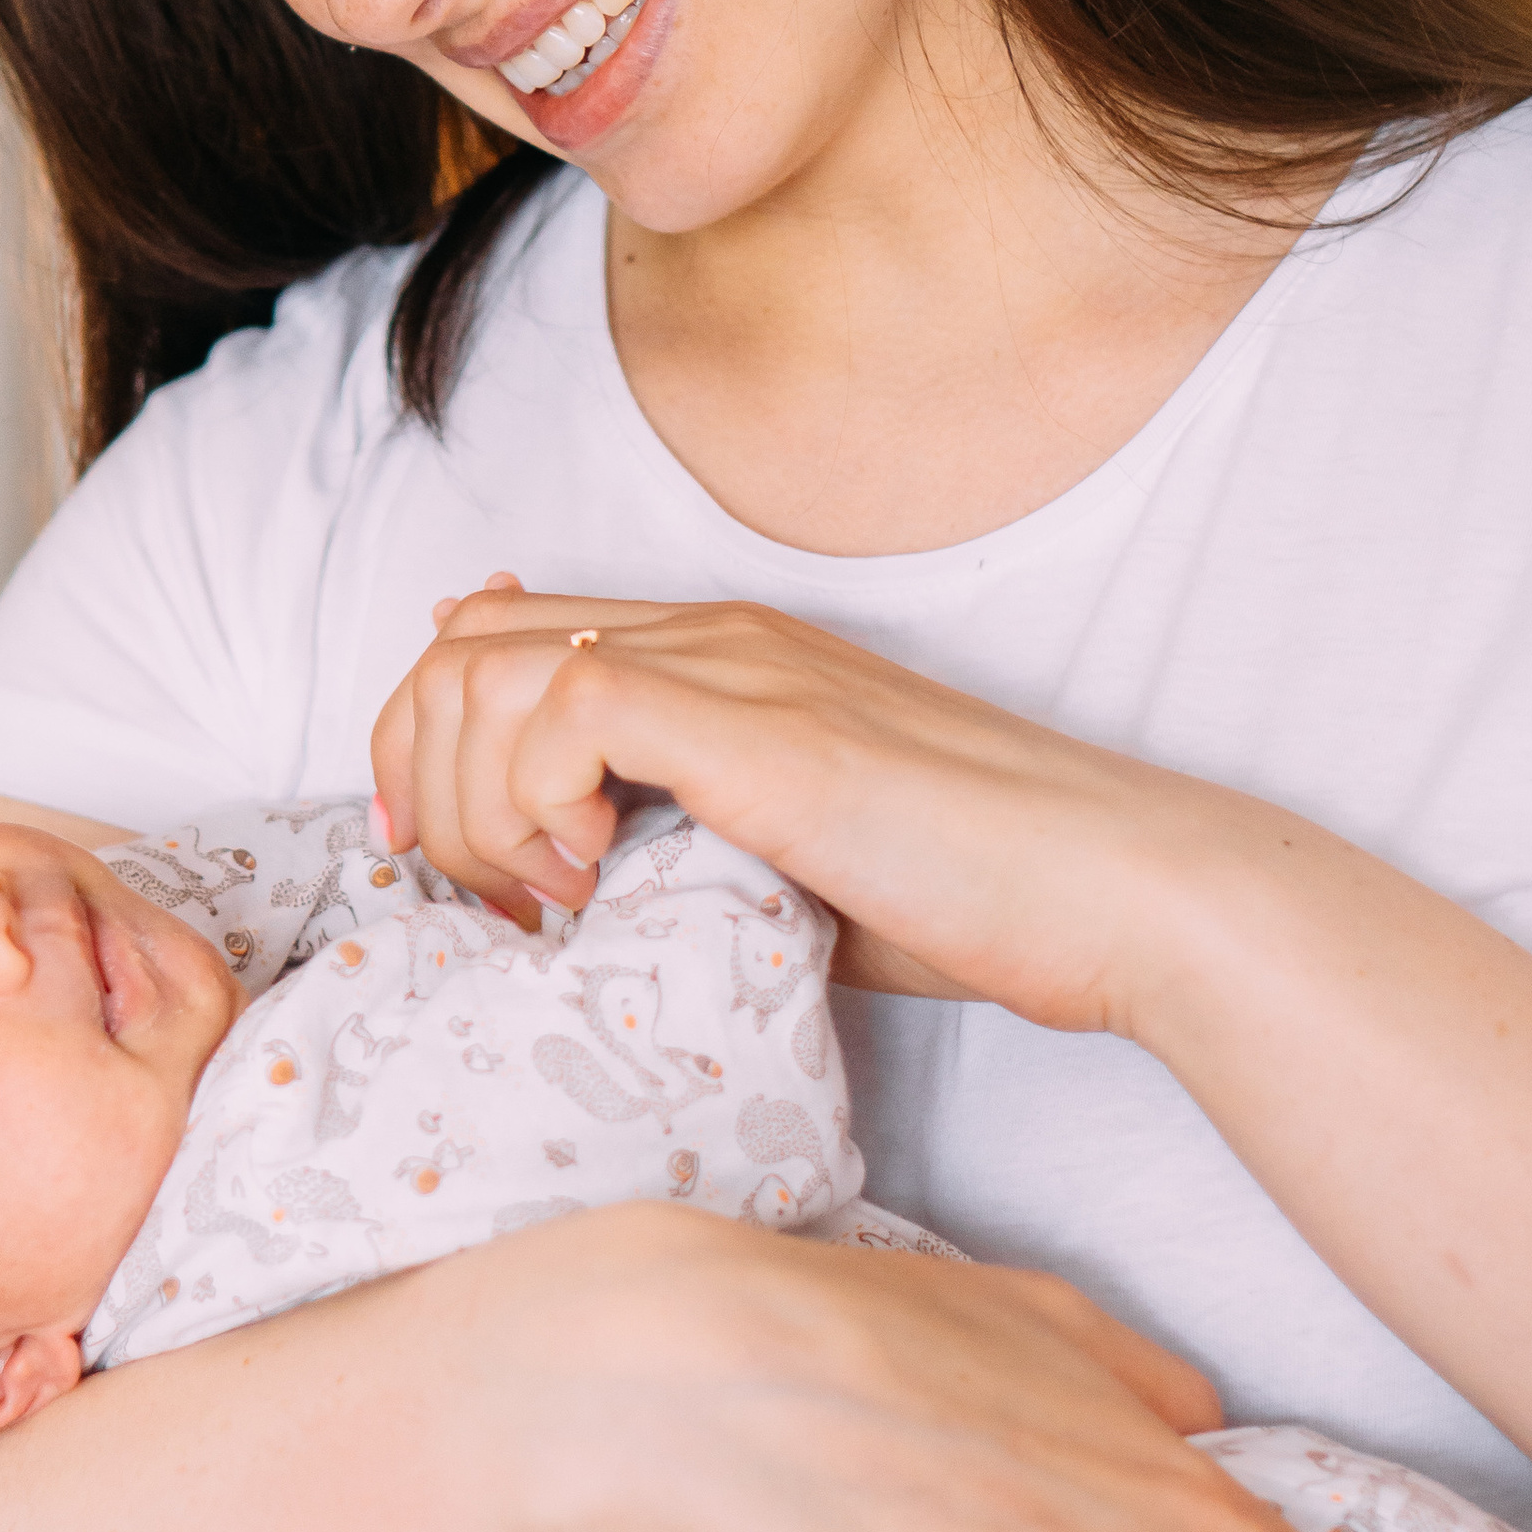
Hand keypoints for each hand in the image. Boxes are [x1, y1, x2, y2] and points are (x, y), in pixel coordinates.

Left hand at [371, 576, 1222, 1029]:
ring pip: (486, 668)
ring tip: (548, 898)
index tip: (445, 862)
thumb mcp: (783, 859)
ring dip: (476, 800)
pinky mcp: (758, 722)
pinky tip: (597, 877)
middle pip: (462, 643)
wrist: (1111, 891)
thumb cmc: (970, 897)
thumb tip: (565, 857)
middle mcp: (713, 633)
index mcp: (718, 653)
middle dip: (420, 774)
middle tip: (475, 894)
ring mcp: (735, 666)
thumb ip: (680, 834)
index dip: (428, 744)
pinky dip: (538, 797)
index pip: (498, 633)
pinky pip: (569, 703)